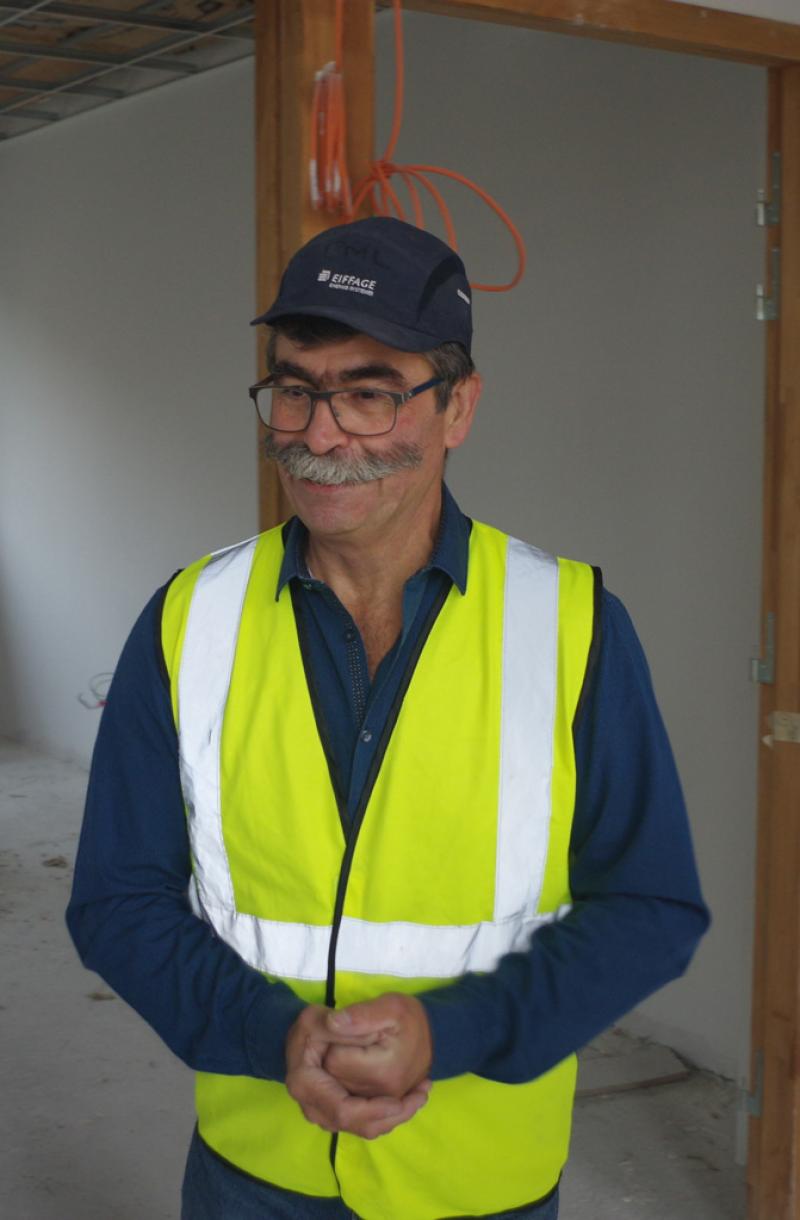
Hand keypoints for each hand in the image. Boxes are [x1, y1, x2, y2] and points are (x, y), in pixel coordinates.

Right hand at [285, 1004, 428, 1139]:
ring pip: (362, 1127)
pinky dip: (386, 1113)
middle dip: (391, 1114)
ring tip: (421, 1094)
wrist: (310, 1033)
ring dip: (393, 1115)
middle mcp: (312, 1106)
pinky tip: (409, 1097)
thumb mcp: (317, 1015)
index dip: (371, 1109)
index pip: (342, 1110)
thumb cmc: (314, 1023)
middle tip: (422, 1095)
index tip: (399, 1100)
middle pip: (356, 1123)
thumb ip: (329, 1022)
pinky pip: (363, 1122)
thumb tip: (336, 1022)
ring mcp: (324, 1113)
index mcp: (305, 1084)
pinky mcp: (337, 1114)